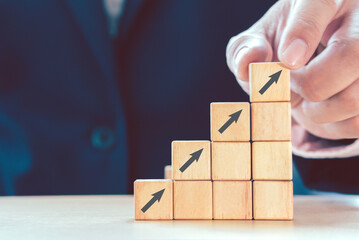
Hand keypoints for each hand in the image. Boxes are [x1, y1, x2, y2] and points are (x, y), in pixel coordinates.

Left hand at [226, 0, 358, 139]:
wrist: (311, 62)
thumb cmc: (283, 47)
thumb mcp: (260, 40)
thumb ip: (246, 49)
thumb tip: (249, 61)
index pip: (321, 3)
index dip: (303, 32)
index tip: (286, 60)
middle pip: (351, 55)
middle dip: (309, 85)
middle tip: (291, 87)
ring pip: (355, 96)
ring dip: (317, 112)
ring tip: (304, 99)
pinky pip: (357, 122)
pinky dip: (331, 126)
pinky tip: (320, 110)